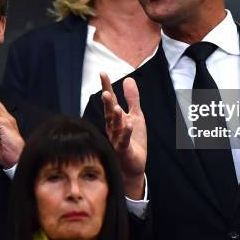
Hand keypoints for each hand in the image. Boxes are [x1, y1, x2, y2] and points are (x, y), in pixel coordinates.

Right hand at [100, 72, 146, 198]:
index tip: (102, 73)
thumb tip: (128, 79)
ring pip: (115, 127)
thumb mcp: (136, 116)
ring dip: (115, 117)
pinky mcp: (124, 150)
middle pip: (109, 112)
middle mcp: (113, 127)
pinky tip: (129, 124)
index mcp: (115, 118)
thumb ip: (132, 99)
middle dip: (107, 103)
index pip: (110, 100)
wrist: (133, 166)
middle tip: (105, 92)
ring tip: (115, 107)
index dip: (107, 87)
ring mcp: (117, 139)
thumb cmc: (133, 140)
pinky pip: (124, 141)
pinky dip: (126, 132)